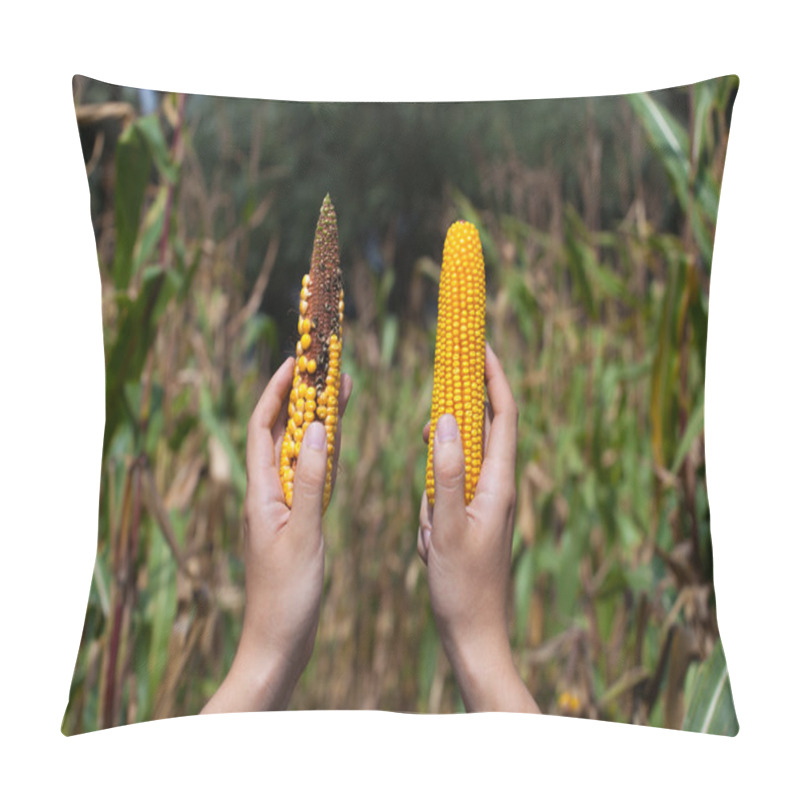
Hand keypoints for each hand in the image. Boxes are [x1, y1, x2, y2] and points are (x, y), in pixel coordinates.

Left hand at [202, 356, 351, 712]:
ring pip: (298, 452)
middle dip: (300, 397)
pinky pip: (310, 477)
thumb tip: (316, 428)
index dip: (276, 391)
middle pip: (281, 433)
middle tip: (325, 368)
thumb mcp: (303, 534)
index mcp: (261, 493)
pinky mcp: (296, 522)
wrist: (278, 642)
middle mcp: (267, 494)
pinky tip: (337, 442)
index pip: (263, 428)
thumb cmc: (286, 595)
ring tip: (340, 392)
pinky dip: (324, 454)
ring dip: (315, 421)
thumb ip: (310, 481)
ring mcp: (282, 508)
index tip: (296, 362)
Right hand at [418, 343, 538, 712]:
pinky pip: (453, 481)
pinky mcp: (472, 514)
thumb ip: (446, 474)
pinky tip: (427, 496)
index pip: (503, 416)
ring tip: (433, 440)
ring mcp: (485, 500)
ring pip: (468, 453)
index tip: (481, 345)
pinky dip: (437, 476)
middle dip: (471, 392)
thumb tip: (448, 419)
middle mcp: (497, 486)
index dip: (495, 377)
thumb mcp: (447, 528)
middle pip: (489, 425)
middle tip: (448, 363)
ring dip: (449, 441)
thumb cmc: (463, 586)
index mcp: (499, 484)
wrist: (474, 633)